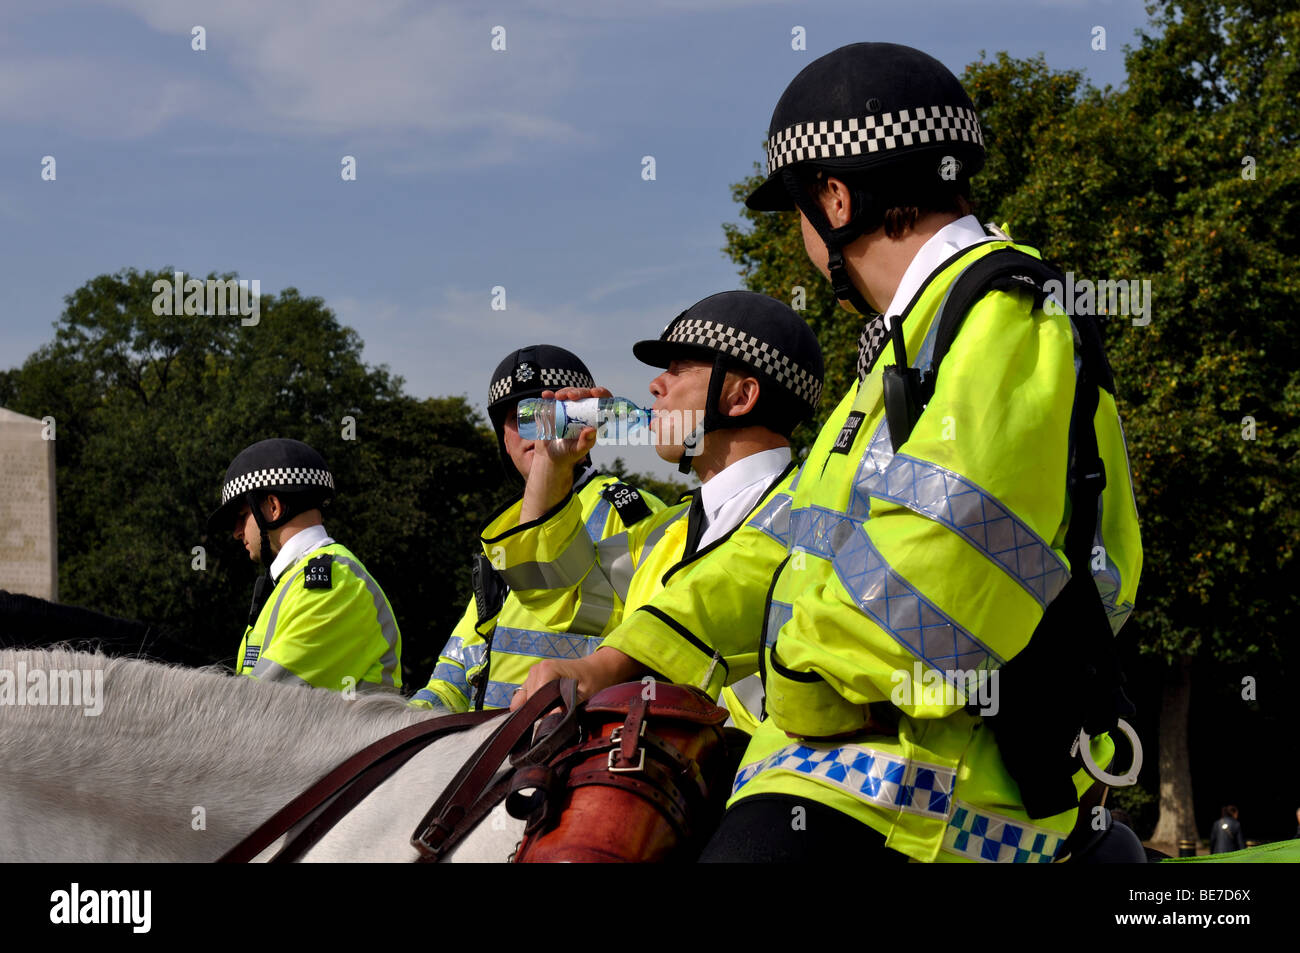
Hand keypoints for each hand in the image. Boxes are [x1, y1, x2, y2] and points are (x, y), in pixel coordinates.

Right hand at [510, 647, 646, 710]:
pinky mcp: (533, 680)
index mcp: (546, 670)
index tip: (557, 720)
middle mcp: (536, 670)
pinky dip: (533, 706)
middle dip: (540, 713)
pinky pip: (525, 698)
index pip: (534, 700)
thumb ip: (564, 707)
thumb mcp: (583, 696)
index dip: (544, 714)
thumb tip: (548, 722)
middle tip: (558, 716)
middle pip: (528, 702)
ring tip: (554, 711)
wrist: (597, 670)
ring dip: (537, 710)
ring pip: (525, 702)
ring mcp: (533, 674)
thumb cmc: (593, 681)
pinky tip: (546, 709)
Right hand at [519, 387, 606, 521]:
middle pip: (584, 395)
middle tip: (567, 397)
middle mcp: (581, 416)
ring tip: (555, 398)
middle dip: (577, 392)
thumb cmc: (565, 460)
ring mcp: (567, 414)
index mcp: (591, 422)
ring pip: (569, 396)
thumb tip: (591, 431)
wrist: (547, 465)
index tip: (593, 393)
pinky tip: (544, 397)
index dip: (600, 395)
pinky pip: (552, 402)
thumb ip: (583, 444)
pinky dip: (547, 398)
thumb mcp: (574, 453)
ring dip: (562, 394)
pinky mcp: (553, 414)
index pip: (602, 402)